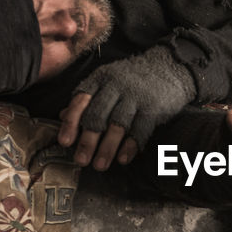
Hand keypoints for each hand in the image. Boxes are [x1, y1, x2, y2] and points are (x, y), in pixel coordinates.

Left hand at [59, 47, 196, 170]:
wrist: (170, 66)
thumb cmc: (134, 77)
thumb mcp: (107, 80)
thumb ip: (87, 98)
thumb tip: (62, 115)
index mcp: (101, 79)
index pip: (81, 101)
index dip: (71, 122)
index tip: (64, 141)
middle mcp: (116, 86)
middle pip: (98, 116)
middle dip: (88, 140)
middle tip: (81, 160)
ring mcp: (136, 97)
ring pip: (117, 125)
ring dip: (107, 148)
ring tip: (100, 165)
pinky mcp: (153, 107)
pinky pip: (140, 129)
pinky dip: (130, 145)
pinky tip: (123, 159)